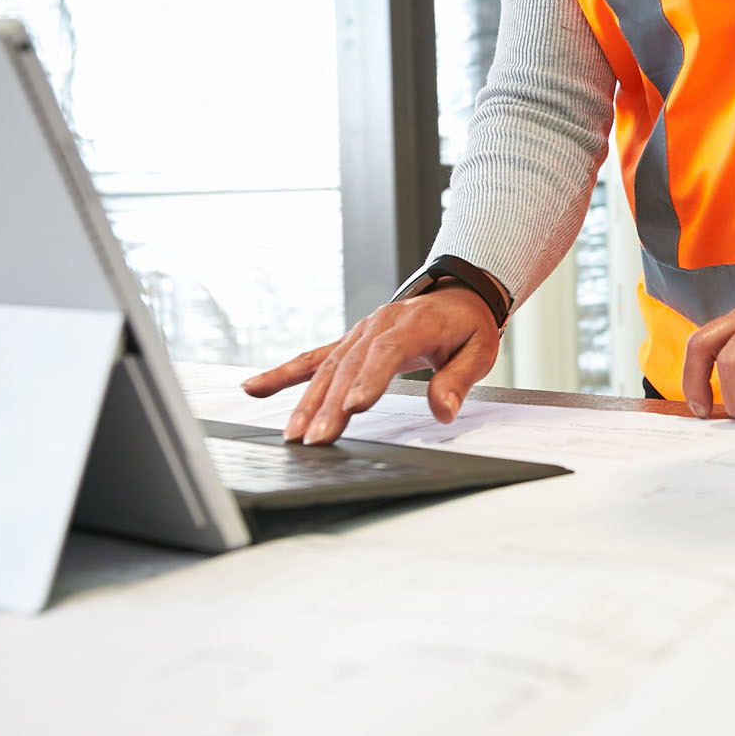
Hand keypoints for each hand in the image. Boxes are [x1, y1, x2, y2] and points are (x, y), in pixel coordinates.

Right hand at [240, 282, 499, 442]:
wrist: (456, 296)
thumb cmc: (468, 327)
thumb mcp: (480, 351)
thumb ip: (458, 379)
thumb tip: (444, 411)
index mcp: (414, 324)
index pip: (387, 353)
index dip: (369, 379)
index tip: (354, 407)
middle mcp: (378, 325)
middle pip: (350, 367)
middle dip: (331, 405)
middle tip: (316, 439)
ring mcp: (359, 333)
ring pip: (327, 368)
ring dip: (307, 402)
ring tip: (293, 434)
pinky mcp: (347, 343)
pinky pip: (312, 358)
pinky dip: (283, 374)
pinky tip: (255, 388)